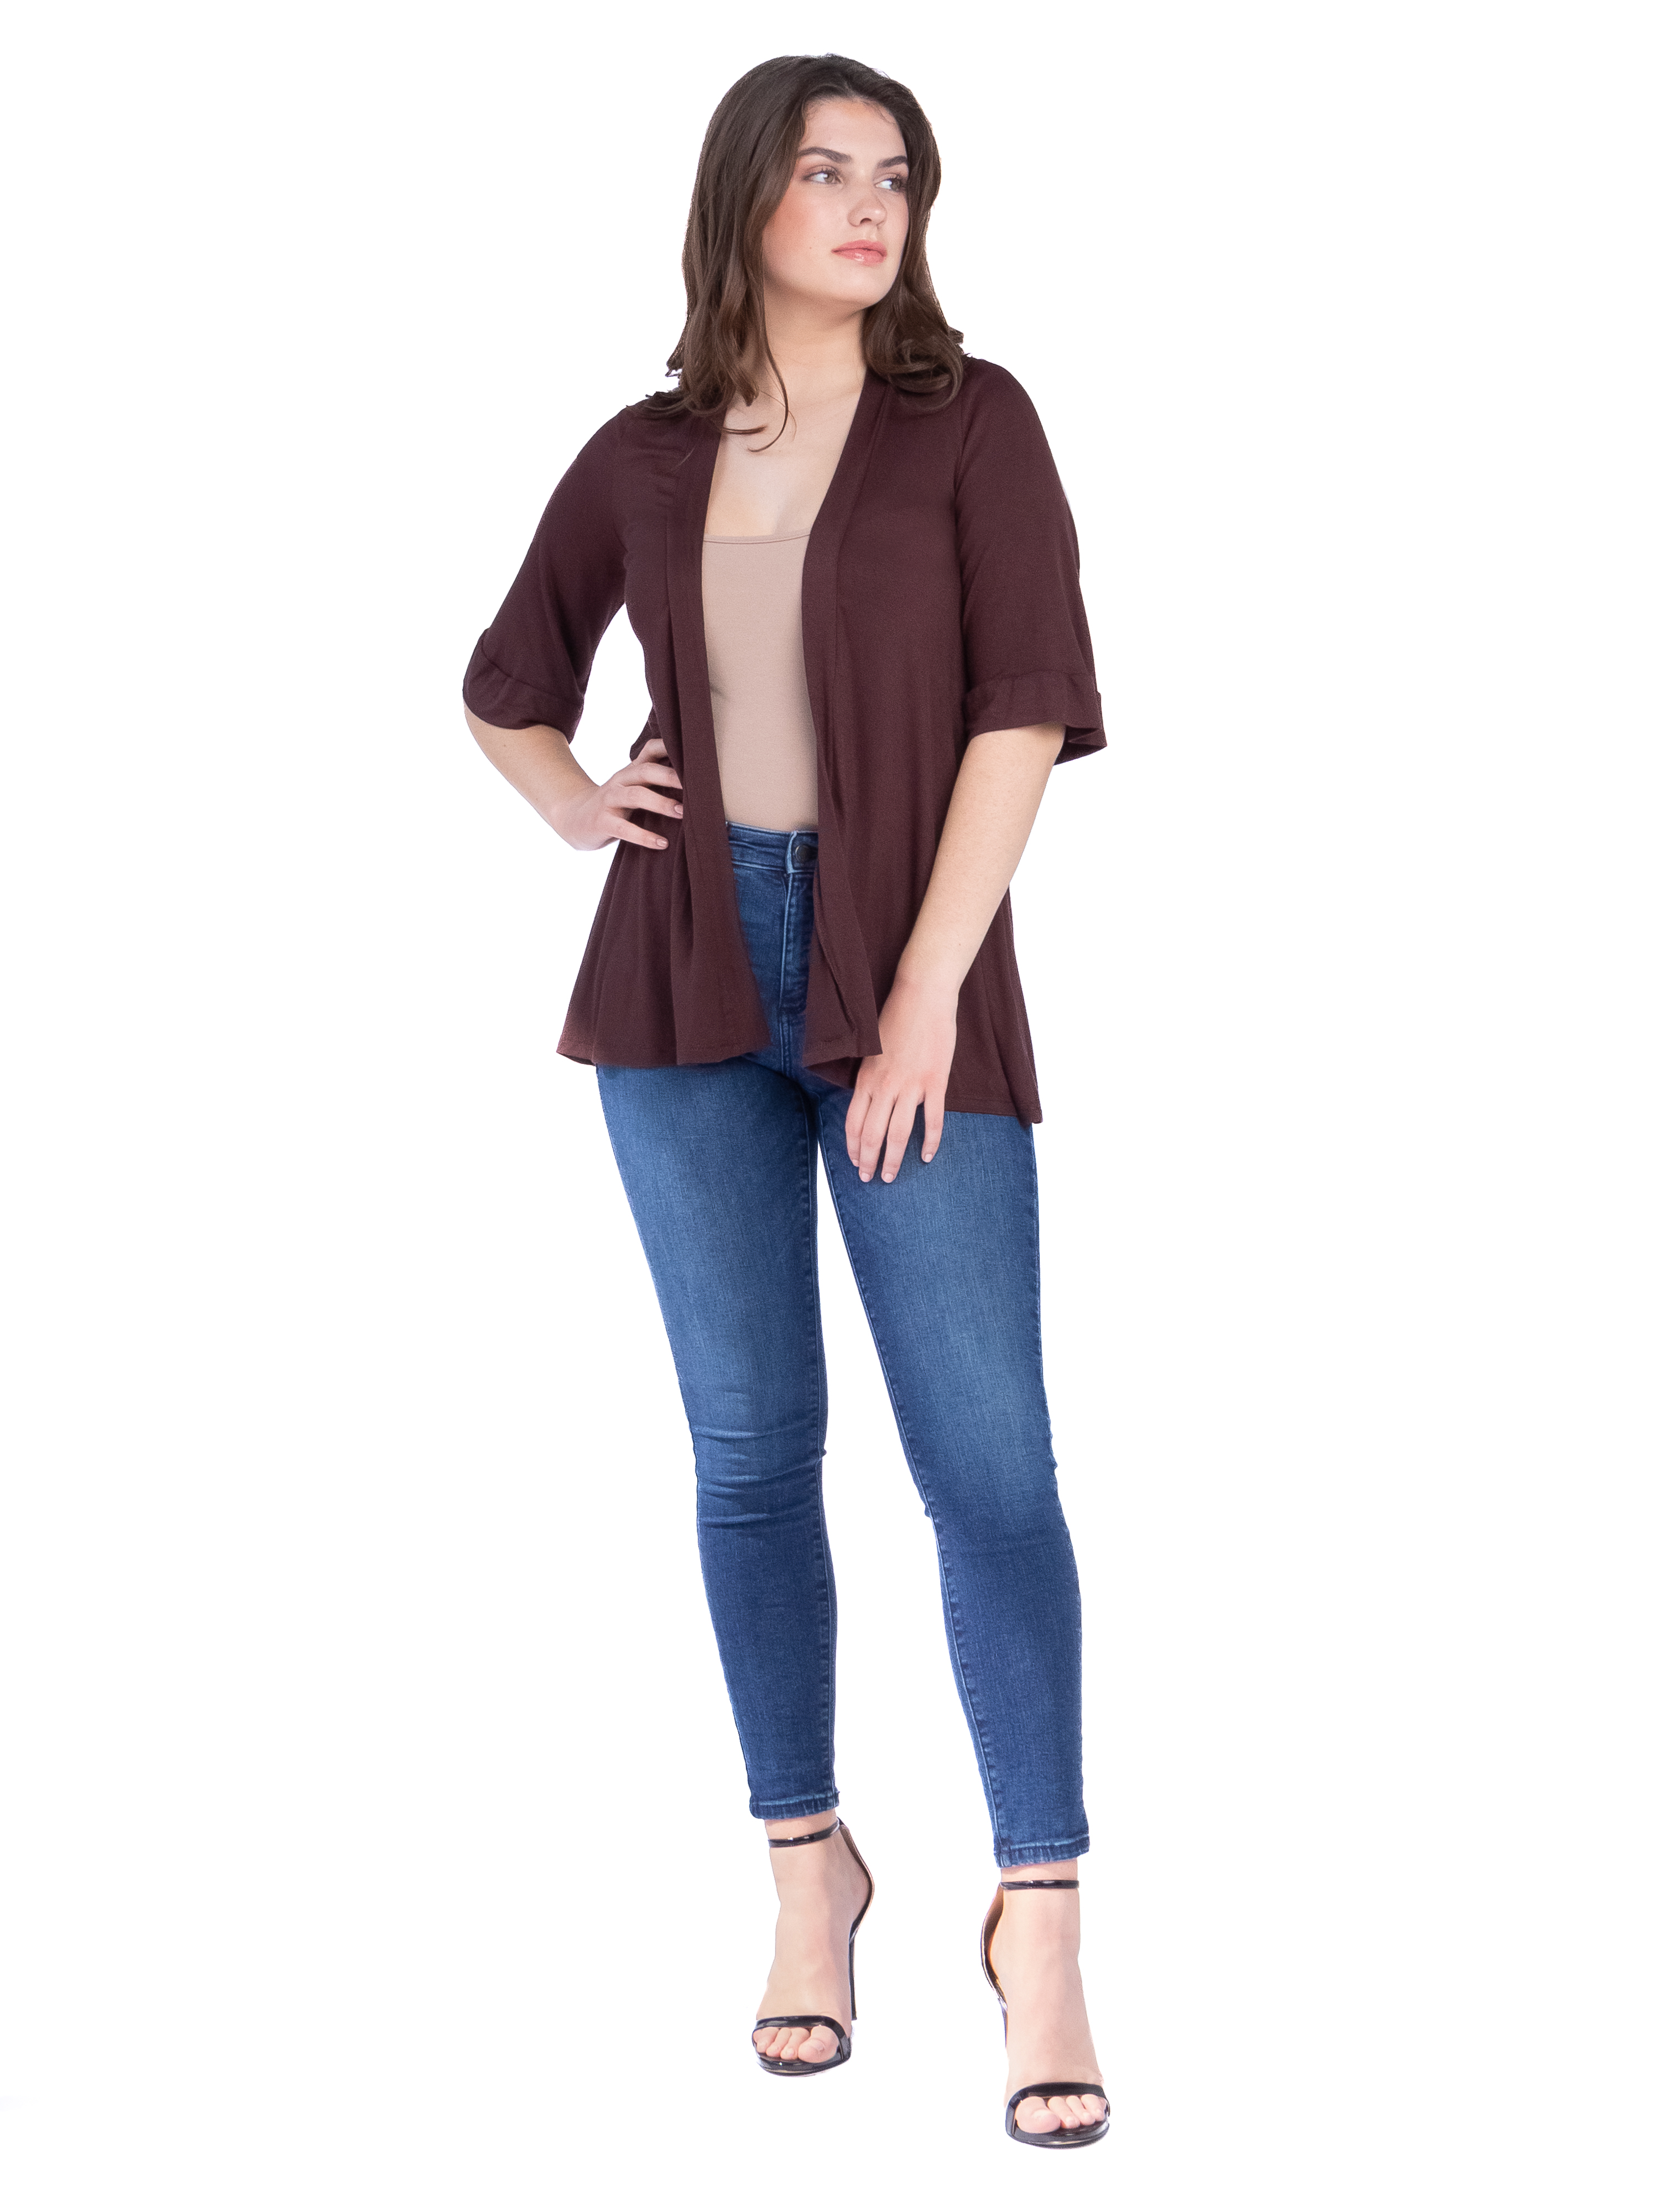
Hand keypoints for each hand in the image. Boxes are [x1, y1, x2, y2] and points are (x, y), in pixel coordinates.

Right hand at [550, 738, 682, 851]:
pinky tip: (662, 844)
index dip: (669, 746)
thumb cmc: (615, 805)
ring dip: (661, 803)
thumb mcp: (633, 788)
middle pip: (645, 771)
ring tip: (682, 813)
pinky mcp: (602, 822)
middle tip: (695, 786)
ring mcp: (609, 800)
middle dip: (670, 777)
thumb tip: (695, 784)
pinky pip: (624, 828)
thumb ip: (655, 783)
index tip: (693, 751)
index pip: (650, 750)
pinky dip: (644, 836)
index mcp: (631, 771)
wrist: (574, 819)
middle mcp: (620, 780)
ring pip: (635, 796)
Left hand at [844, 974, 957, 1183]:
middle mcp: (884, 1086)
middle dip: (868, 1161)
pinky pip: (932, 1120)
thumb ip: (870, 1077)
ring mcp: (910, 1085)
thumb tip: (868, 1102)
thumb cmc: (896, 1018)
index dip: (852, 1147)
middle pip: (872, 1134)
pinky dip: (930, 1141)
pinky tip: (926, 1157)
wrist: (921, 995)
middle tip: (869, 1179)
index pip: (853, 1123)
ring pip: (898, 1133)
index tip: (855, 1162)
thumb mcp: (872, 1050)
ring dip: (893, 1159)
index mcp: (865, 1078)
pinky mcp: (934, 1082)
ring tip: (891, 1176)